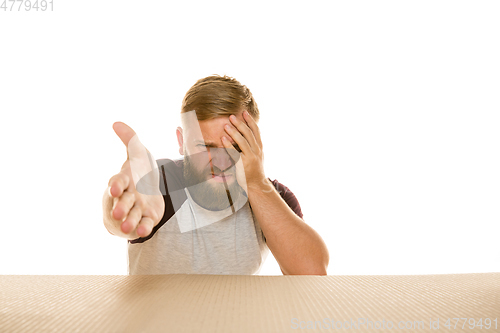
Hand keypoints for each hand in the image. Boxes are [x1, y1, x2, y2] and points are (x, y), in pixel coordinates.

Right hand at [103, 122, 164, 238]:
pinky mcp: (146, 218)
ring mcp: (136, 209)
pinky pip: (144, 224)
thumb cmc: (138, 171)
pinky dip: (143, 228)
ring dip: (129, 221)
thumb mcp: (136, 153)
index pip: (118, 181)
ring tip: (126, 227)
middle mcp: (127, 196)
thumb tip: (116, 122)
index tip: (115, 188)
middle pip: (123, 201)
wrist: (144, 192)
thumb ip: (129, 139)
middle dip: (121, 206)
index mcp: (124, 180)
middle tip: (117, 212)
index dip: (116, 184)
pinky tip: (145, 231)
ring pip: (132, 216)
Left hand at [221, 111, 270, 191]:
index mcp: (259, 147)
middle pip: (249, 134)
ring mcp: (251, 157)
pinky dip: (229, 145)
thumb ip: (253, 146)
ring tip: (226, 125)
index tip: (245, 112)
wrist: (256, 185)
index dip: (250, 121)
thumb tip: (247, 134)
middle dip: (241, 124)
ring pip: (243, 142)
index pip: (256, 131)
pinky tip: (223, 139)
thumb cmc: (254, 170)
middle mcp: (257, 151)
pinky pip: (235, 152)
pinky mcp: (244, 164)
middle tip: (232, 116)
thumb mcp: (257, 156)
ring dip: (234, 132)